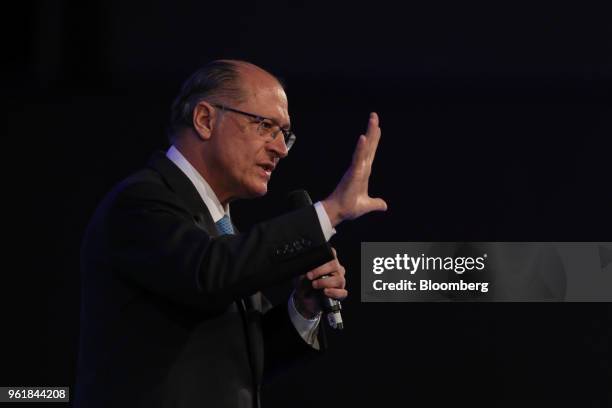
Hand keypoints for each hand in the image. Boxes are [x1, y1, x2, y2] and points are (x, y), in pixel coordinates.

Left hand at [293, 248, 346, 318]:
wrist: (305, 299)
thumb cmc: (305, 284)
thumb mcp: (300, 275)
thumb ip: (303, 271)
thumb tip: (305, 271)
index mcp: (327, 261)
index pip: (331, 253)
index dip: (325, 255)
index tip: (313, 261)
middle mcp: (336, 269)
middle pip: (334, 265)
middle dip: (320, 270)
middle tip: (309, 276)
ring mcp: (339, 281)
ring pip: (339, 279)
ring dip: (325, 282)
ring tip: (314, 285)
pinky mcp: (340, 293)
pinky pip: (342, 292)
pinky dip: (333, 292)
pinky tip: (325, 292)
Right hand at [322, 112, 386, 226]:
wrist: (339, 213)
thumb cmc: (349, 207)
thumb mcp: (367, 205)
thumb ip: (375, 203)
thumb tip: (384, 205)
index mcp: (364, 172)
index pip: (370, 153)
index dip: (374, 140)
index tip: (377, 128)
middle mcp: (360, 167)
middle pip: (369, 146)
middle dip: (372, 130)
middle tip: (374, 115)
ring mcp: (356, 168)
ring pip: (365, 147)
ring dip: (369, 133)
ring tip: (373, 119)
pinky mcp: (353, 172)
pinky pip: (358, 158)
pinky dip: (361, 148)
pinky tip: (363, 137)